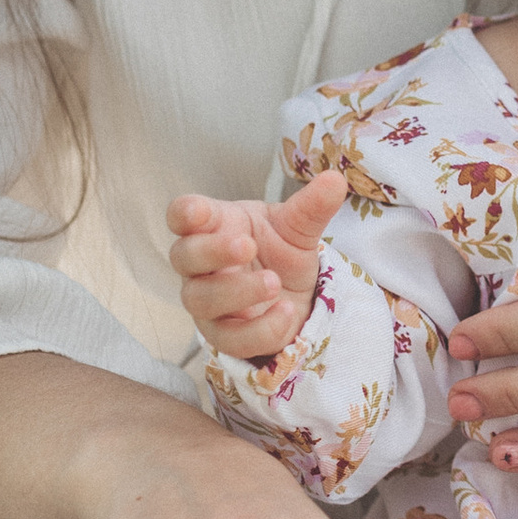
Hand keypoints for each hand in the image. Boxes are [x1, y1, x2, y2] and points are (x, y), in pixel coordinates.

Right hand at [166, 169, 346, 358]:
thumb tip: (335, 180)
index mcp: (213, 226)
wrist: (294, 295)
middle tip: (248, 245)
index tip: (199, 212)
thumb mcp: (297, 227)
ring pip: (201, 299)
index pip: (182, 215)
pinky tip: (285, 312)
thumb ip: (311, 207)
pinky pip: (230, 338)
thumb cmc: (279, 251)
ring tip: (274, 282)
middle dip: (213, 250)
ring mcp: (207, 301)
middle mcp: (200, 265)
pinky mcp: (224, 334)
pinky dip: (259, 328)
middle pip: (185, 257)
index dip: (185, 213)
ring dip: (237, 291)